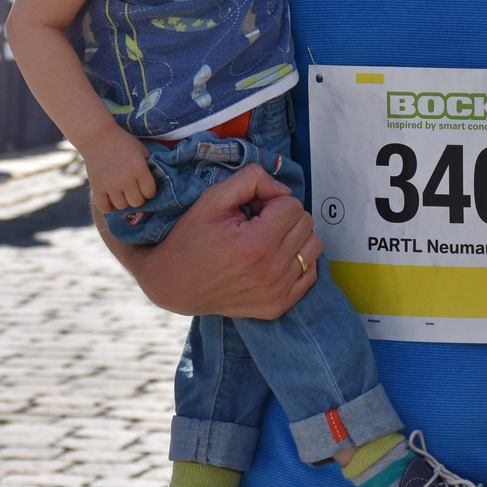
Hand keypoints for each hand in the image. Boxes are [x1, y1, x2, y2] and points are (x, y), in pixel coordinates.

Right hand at [81, 124, 155, 214]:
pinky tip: (111, 200)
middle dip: (138, 198)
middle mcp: (126, 179)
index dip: (149, 191)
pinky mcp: (97, 187)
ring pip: (122, 206)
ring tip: (122, 194)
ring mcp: (110, 185)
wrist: (97, 136)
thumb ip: (149, 164)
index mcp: (139, 169)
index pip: (150, 192)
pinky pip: (104, 207)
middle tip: (134, 191)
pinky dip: (108, 207)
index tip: (145, 187)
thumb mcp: (141, 149)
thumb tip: (156, 178)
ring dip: (124, 201)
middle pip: (137, 202)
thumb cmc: (122, 141)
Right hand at [122, 163, 321, 318]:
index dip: (272, 200)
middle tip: (257, 223)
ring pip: (313, 247)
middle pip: (305, 224)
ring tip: (266, 240)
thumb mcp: (213, 198)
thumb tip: (282, 190)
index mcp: (256, 244)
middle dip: (284, 216)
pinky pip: (310, 273)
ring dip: (294, 238)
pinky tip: (272, 259)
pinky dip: (297, 261)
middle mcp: (271, 271)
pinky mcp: (278, 306)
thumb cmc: (191, 237)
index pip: (293, 205)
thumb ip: (251, 180)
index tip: (252, 210)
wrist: (173, 283)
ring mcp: (276, 293)